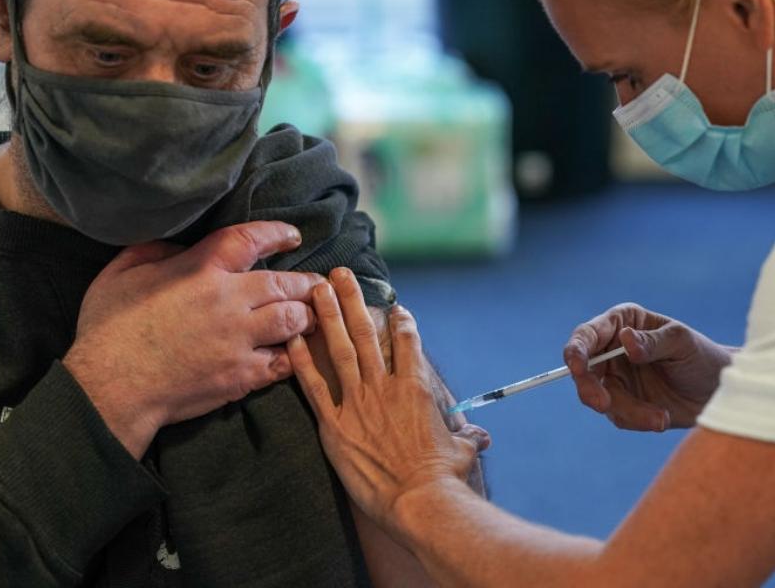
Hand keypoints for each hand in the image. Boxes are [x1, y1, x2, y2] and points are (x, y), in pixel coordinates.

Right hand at [64, 222, 324, 457]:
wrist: (110, 389)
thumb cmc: (108, 329)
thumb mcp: (120, 273)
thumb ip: (154, 251)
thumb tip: (181, 246)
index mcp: (201, 269)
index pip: (252, 239)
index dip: (278, 233)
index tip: (293, 236)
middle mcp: (229, 300)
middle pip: (285, 282)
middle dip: (307, 281)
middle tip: (318, 282)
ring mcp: (240, 340)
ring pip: (294, 320)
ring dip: (307, 315)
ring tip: (314, 314)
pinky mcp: (242, 376)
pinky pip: (283, 361)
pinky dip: (294, 354)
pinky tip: (296, 351)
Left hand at [289, 268, 489, 536]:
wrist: (420, 501)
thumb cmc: (446, 477)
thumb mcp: (463, 450)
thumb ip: (467, 435)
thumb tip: (480, 435)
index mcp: (416, 387)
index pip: (407, 342)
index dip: (400, 321)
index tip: (394, 307)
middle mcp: (384, 386)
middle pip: (366, 332)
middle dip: (353, 299)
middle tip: (341, 273)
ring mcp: (358, 403)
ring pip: (339, 348)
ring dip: (328, 315)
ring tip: (318, 288)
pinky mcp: (335, 425)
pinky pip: (313, 386)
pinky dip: (302, 360)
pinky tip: (293, 337)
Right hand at [564, 303, 732, 430]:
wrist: (719, 393)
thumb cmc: (702, 357)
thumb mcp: (682, 343)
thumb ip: (653, 342)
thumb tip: (625, 340)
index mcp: (623, 323)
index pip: (588, 334)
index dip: (577, 350)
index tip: (577, 368)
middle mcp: (612, 349)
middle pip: (584, 369)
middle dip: (590, 388)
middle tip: (603, 404)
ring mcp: (616, 378)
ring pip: (601, 397)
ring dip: (628, 411)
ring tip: (660, 419)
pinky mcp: (623, 403)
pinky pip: (618, 415)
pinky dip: (637, 420)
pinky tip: (662, 418)